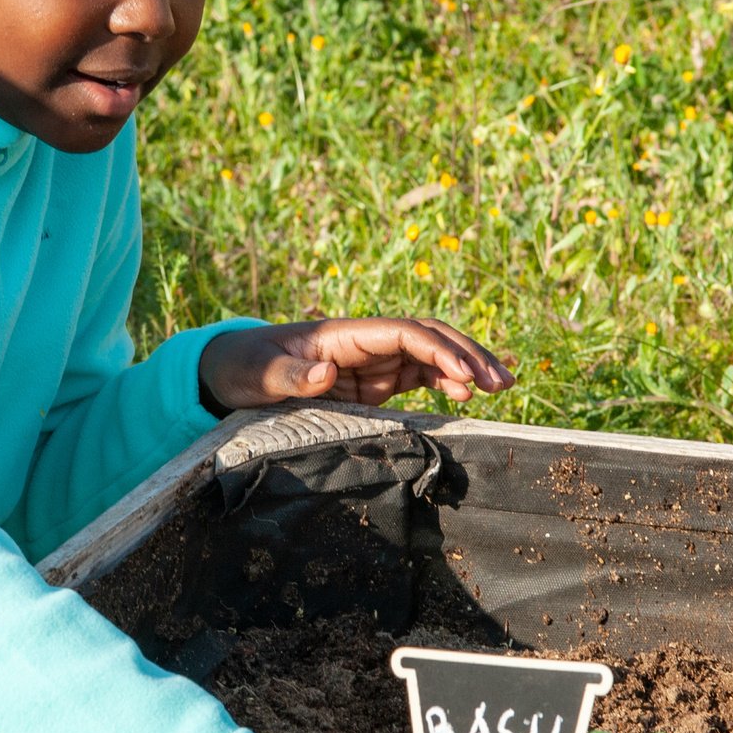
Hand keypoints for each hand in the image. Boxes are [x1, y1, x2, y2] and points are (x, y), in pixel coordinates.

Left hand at [199, 318, 515, 411]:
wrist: (230, 372)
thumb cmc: (242, 368)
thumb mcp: (256, 375)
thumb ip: (287, 377)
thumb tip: (323, 375)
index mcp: (342, 334)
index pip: (403, 333)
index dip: (438, 351)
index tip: (465, 376)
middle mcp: (364, 343)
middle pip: (428, 337)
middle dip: (467, 353)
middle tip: (502, 382)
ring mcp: (371, 363)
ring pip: (431, 355)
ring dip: (465, 367)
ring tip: (499, 389)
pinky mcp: (371, 383)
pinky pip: (418, 377)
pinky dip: (446, 383)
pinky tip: (467, 399)